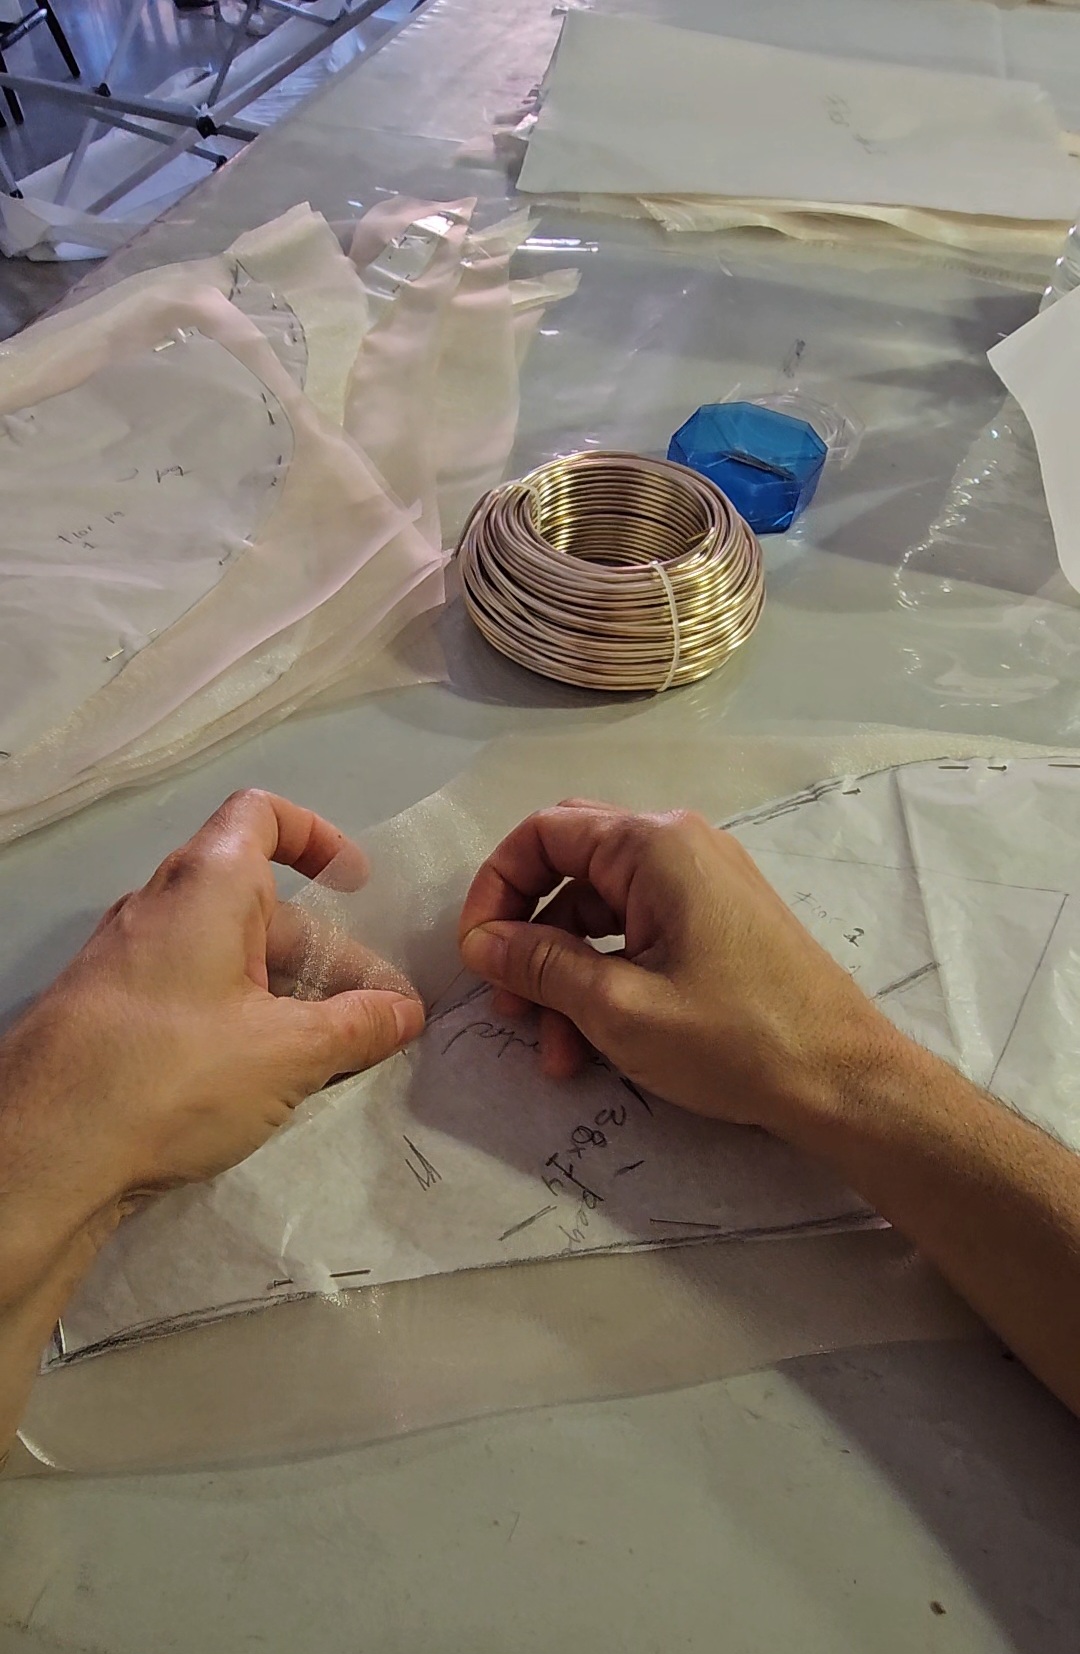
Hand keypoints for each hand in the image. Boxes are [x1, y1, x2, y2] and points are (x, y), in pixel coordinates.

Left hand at [0, 790, 424, 1241]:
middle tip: (372, 1016)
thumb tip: (406, 1013)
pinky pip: (190, 990)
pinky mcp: (107, 1009)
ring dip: (283, 993)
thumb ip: (356, 1027)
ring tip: (331, 1056)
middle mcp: (161, 905)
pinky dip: (237, 1015)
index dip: (318, 837)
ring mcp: (127, 958)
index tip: (356, 886)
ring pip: (225, 954)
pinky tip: (263, 1079)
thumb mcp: (288, 1054)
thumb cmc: (175, 1074)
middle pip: (259, 904)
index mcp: (207, 884)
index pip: (263, 815)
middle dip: (324, 955)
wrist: (42, 1149)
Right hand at [458, 800, 895, 1133]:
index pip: (544, 833)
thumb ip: (541, 966)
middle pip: (569, 869)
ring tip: (554, 1052)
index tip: (476, 955)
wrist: (845, 1080)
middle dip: (527, 936)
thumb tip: (481, 942)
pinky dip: (604, 980)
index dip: (495, 889)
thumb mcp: (619, 1007)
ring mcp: (702, 885)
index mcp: (655, 846)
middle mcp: (679, 848)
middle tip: (507, 1004)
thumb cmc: (735, 1039)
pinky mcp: (717, 924)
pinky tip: (590, 1046)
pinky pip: (637, 935)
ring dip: (563, 975)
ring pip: (599, 913)